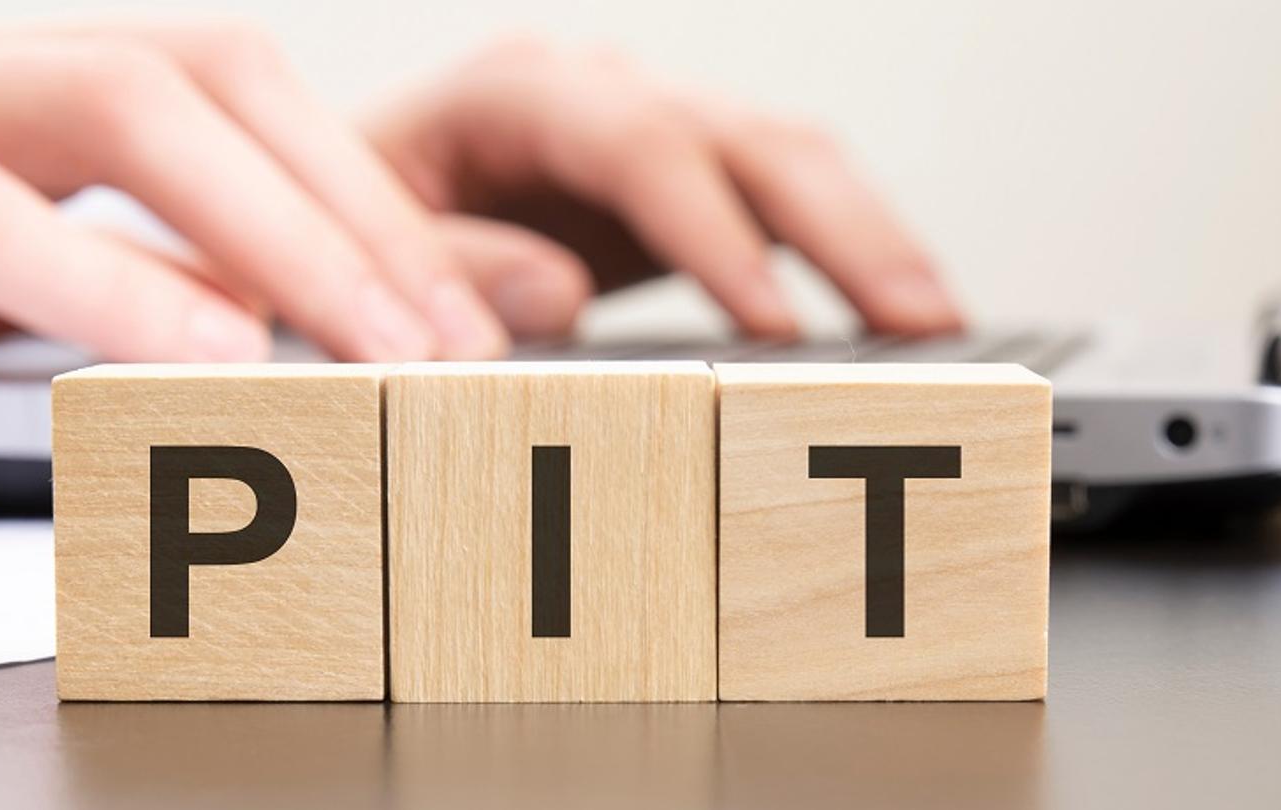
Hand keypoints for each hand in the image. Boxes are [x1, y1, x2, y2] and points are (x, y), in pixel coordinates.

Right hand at [0, 18, 510, 436]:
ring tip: (369, 343)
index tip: (477, 304)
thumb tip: (285, 327)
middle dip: (351, 204)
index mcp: (5, 88)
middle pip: (203, 73)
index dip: (368, 190)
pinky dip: (97, 278)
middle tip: (456, 335)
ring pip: (106, 108)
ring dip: (268, 230)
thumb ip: (119, 294)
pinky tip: (196, 352)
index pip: (232, 91)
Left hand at [368, 36, 962, 338]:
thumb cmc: (342, 234)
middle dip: (841, 228)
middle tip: (917, 320)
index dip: (712, 233)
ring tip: (939, 322)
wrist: (341, 216)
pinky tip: (897, 309)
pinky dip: (844, 252)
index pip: (636, 143)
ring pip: (787, 156)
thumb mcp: (356, 250)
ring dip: (868, 236)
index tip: (772, 323)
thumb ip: (443, 268)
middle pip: (744, 135)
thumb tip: (553, 293)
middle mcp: (593, 94)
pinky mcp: (676, 183)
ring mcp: (643, 131)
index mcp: (510, 94)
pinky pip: (781, 200)